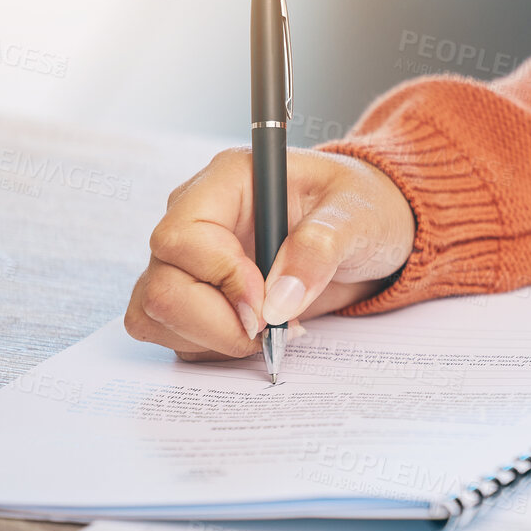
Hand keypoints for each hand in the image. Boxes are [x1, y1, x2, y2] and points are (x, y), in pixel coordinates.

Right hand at [125, 148, 414, 359]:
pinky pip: (178, 336)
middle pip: (161, 287)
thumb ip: (320, 248)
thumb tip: (278, 301)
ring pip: (159, 317)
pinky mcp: (198, 295)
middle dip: (217, 323)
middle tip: (274, 329)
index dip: (221, 281)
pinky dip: (217, 348)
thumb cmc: (364, 207)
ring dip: (217, 339)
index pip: (181, 238)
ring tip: (278, 328)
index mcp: (227, 182)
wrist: (371, 231)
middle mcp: (195, 219)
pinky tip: (264, 333)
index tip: (268, 307)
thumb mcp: (359, 217)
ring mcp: (191, 261)